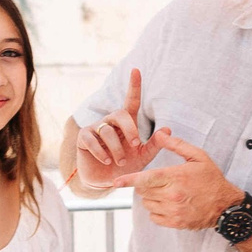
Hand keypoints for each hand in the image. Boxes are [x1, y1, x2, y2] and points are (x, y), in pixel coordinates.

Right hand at [75, 68, 159, 189]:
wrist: (106, 181)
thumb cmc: (126, 166)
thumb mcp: (143, 157)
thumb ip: (155, 144)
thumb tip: (168, 129)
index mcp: (126, 123)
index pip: (131, 101)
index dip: (134, 86)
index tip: (136, 70)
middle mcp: (111, 122)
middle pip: (120, 114)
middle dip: (130, 129)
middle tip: (135, 145)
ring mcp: (96, 129)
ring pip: (107, 131)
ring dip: (117, 149)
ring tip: (120, 162)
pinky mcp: (83, 138)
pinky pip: (92, 140)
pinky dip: (101, 153)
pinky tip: (107, 161)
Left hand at [131, 131, 242, 230]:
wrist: (225, 206)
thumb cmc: (211, 178)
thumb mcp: (199, 157)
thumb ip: (177, 145)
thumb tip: (160, 134)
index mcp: (176, 177)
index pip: (146, 179)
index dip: (129, 180)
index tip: (116, 182)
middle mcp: (172, 195)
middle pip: (143, 191)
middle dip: (145, 185)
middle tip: (159, 181)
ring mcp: (173, 211)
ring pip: (147, 204)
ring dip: (150, 197)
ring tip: (166, 192)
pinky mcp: (175, 222)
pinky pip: (154, 217)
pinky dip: (156, 210)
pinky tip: (168, 204)